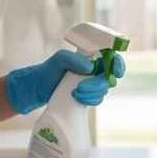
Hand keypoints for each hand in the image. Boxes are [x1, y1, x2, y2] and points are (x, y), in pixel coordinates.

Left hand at [5, 49, 125, 114]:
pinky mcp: (88, 96)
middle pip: (108, 77)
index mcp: (91, 57)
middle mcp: (95, 70)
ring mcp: (92, 83)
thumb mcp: (58, 60)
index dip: (118, 64)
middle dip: (97, 85)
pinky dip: (90, 100)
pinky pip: (97, 99)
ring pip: (103, 90)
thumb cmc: (48, 71)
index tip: (115, 72)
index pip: (112, 58)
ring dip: (91, 94)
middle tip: (80, 88)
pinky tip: (77, 99)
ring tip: (75, 94)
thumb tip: (90, 67)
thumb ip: (72, 59)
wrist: (38, 90)